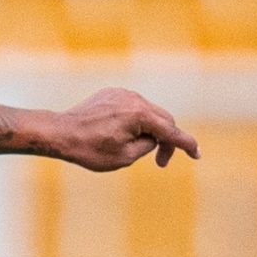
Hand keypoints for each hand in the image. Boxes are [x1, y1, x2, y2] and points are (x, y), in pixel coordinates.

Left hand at [36, 89, 198, 172]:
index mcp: (140, 115)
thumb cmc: (89, 150)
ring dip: (150, 131)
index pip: (171, 131)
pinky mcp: (112, 93)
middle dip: (166, 141)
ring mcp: (123, 93)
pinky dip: (135, 121)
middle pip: (163, 120)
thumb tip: (153, 137)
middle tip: (161, 162)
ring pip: (148, 113)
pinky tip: (120, 135)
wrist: (60, 133)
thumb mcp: (125, 157)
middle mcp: (134, 99)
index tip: (196, 154)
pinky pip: (132, 108)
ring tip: (134, 148)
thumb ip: (148, 146)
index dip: (186, 145)